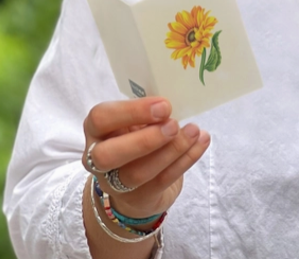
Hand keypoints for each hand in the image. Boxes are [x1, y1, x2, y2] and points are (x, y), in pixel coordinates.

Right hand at [83, 97, 209, 220]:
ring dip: (171, 150)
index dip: (131, 112)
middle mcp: (97, 159)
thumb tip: (173, 100)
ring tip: (194, 131)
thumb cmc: (135, 139)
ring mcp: (116, 184)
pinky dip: (186, 160)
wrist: (136, 186)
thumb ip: (146, 113)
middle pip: (108, 155)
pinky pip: (163, 180)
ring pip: (138, 172)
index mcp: (96, 130)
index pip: (101, 118)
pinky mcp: (140, 198)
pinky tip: (201, 142)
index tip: (163, 105)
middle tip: (174, 125)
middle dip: (144, 140)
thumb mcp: (133, 121)